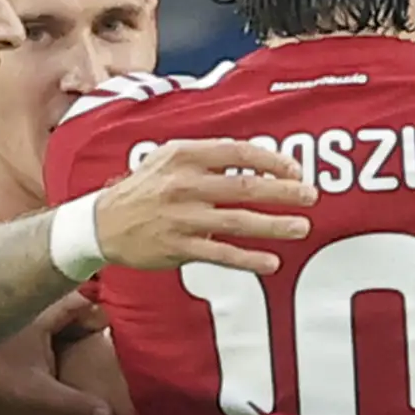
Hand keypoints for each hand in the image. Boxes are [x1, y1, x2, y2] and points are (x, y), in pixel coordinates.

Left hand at [0, 293, 115, 414]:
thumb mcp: (36, 391)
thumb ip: (74, 402)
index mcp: (41, 310)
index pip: (82, 299)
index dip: (99, 311)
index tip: (113, 328)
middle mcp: (29, 302)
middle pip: (68, 301)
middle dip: (85, 317)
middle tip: (102, 336)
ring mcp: (15, 308)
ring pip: (51, 307)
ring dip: (67, 321)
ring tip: (85, 340)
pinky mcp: (4, 318)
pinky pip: (37, 314)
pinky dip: (51, 326)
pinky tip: (55, 345)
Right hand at [85, 140, 315, 273]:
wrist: (102, 223)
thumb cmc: (144, 188)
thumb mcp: (168, 157)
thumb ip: (207, 155)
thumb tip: (254, 157)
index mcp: (184, 155)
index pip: (238, 153)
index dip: (271, 161)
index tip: (295, 170)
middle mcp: (184, 184)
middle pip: (244, 186)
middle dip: (283, 192)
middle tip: (312, 196)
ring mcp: (181, 218)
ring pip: (237, 222)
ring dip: (274, 225)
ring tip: (302, 228)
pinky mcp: (178, 247)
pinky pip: (221, 254)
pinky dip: (248, 259)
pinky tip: (271, 262)